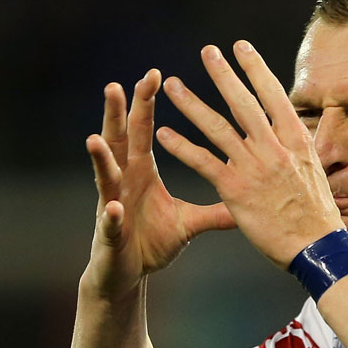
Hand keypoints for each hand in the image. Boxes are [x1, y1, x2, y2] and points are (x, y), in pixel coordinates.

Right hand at [82, 69, 233, 298]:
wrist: (129, 274)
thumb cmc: (153, 241)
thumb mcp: (190, 221)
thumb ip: (219, 205)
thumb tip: (250, 192)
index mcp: (142, 172)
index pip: (144, 131)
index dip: (146, 104)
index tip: (154, 74)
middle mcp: (123, 182)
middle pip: (119, 141)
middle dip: (117, 115)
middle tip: (117, 85)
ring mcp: (112, 205)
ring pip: (104, 176)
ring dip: (100, 159)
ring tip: (96, 139)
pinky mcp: (110, 234)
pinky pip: (110, 223)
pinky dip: (111, 216)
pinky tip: (113, 207)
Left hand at [156, 42, 342, 268]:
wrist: (316, 246)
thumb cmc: (318, 214)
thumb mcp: (315, 171)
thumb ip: (297, 148)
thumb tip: (293, 131)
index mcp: (296, 140)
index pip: (273, 95)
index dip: (255, 68)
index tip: (241, 47)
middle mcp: (274, 148)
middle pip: (243, 103)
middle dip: (223, 74)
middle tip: (207, 52)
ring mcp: (253, 168)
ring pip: (217, 127)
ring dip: (191, 104)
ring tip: (171, 85)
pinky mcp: (234, 190)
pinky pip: (203, 162)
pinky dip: (182, 146)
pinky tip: (163, 133)